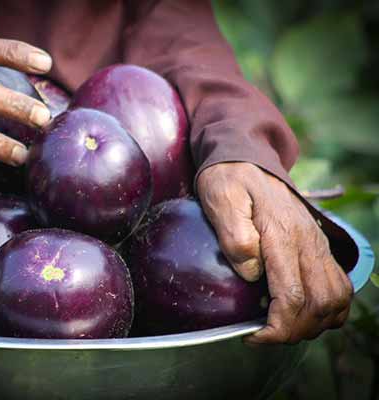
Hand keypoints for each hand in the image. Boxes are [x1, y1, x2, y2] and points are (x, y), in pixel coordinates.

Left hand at [197, 162, 352, 343]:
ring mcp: (317, 245)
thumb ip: (235, 235)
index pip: (292, 296)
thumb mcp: (221, 200)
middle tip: (263, 336)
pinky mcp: (318, 247)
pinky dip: (328, 310)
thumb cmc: (229, 180)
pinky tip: (303, 313)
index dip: (275, 327)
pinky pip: (339, 287)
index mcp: (283, 235)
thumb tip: (251, 272)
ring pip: (336, 300)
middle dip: (293, 331)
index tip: (252, 335)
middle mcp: (308, 243)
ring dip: (313, 324)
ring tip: (281, 328)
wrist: (246, 158)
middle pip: (319, 305)